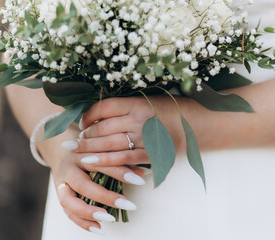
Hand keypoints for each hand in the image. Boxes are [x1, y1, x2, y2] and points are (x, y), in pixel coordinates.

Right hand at [42, 128, 145, 233]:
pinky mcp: (59, 195)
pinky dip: (83, 222)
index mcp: (81, 153)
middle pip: (83, 184)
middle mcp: (69, 168)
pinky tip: (99, 228)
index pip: (102, 163)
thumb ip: (121, 160)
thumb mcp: (102, 150)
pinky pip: (68, 212)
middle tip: (127, 205)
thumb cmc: (88, 150)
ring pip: (69, 200)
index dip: (121, 172)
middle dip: (105, 196)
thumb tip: (142, 172)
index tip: (140, 180)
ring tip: (110, 218)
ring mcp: (61, 183)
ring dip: (89, 212)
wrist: (60, 148)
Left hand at [76, 96, 191, 166]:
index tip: (82, 122)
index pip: (103, 107)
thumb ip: (126, 107)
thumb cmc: (171, 110)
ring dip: (89, 149)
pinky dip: (105, 161)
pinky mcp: (151, 153)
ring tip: (77, 152)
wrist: (198, 124)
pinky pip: (123, 158)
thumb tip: (99, 115)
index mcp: (137, 102)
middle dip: (85, 135)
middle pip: (102, 127)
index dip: (88, 115)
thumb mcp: (148, 100)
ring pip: (108, 144)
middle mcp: (138, 118)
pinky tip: (90, 163)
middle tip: (75, 141)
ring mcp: (144, 137)